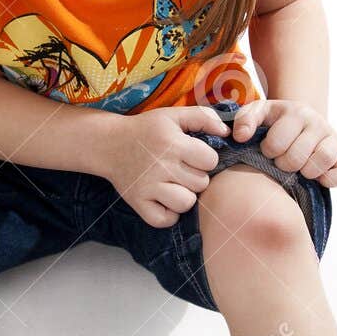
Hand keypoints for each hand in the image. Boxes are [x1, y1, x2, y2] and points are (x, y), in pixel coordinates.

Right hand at [102, 106, 230, 227]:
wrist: (108, 144)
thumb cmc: (146, 129)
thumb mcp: (173, 115)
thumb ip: (203, 117)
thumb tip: (228, 132)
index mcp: (172, 144)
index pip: (210, 161)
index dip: (205, 158)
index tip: (193, 155)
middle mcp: (160, 166)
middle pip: (201, 183)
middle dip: (196, 177)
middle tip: (181, 169)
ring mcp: (148, 187)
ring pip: (186, 203)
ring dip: (185, 196)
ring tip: (174, 185)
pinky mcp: (138, 202)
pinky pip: (165, 220)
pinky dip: (169, 214)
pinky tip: (165, 200)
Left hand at [229, 97, 336, 186]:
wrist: (303, 119)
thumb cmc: (276, 121)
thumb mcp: (257, 113)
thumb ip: (244, 120)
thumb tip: (240, 137)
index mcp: (295, 112)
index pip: (276, 143)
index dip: (268, 151)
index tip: (268, 149)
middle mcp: (318, 123)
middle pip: (297, 156)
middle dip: (284, 164)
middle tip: (282, 161)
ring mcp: (334, 139)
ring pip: (323, 160)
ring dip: (306, 172)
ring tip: (299, 169)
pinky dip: (329, 179)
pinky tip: (316, 176)